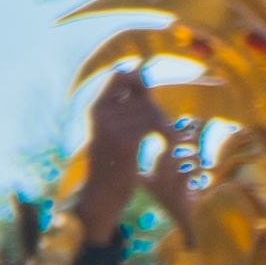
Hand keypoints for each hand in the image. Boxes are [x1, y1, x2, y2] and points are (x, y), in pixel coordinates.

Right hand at [81, 68, 169, 219]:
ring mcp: (112, 128)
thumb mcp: (111, 130)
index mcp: (97, 109)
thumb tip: (140, 72)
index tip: (149, 94)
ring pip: (152, 111)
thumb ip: (124, 106)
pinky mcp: (126, 142)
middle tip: (163, 126)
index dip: (139, 79)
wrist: (104, 192)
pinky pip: (156, 126)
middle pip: (143, 96)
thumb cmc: (114, 160)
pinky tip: (169, 144)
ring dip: (165, 123)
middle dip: (157, 109)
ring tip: (166, 137)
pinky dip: (168, 133)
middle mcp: (102, 115)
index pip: (119, 76)